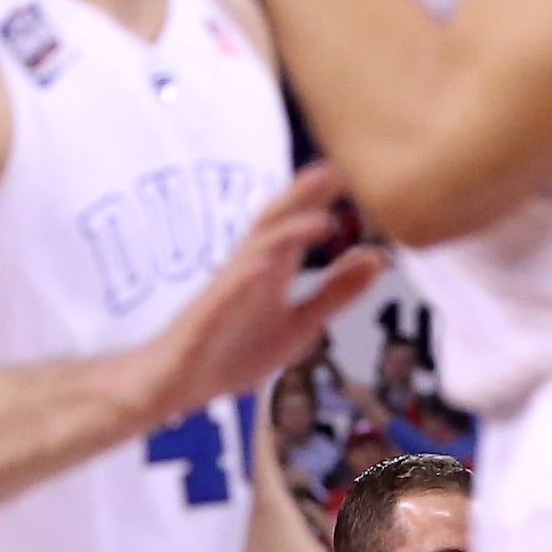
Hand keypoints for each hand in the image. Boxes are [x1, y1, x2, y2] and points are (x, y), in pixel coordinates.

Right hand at [125, 166, 387, 429]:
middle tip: (335, 170)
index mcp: (272, 271)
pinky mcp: (201, 322)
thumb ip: (334, 293)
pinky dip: (244, 280)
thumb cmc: (231, 351)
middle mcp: (246, 272)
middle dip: (302, 196)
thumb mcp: (298, 325)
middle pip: (273, 224)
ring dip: (285, 235)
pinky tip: (265, 268)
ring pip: (252, 254)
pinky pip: (222, 298)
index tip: (353, 166)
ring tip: (321, 222)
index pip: (297, 223)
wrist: (173, 385)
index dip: (321, 195)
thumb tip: (378, 258)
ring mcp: (222, 294)